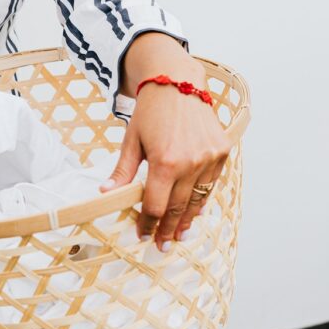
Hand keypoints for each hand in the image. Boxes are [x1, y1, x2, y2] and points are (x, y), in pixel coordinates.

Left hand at [100, 81, 230, 251]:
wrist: (178, 82)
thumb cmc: (151, 111)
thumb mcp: (131, 141)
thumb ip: (122, 171)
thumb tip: (106, 194)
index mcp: (165, 162)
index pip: (155, 205)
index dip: (148, 223)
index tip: (142, 235)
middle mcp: (191, 163)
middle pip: (177, 207)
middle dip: (168, 229)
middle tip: (162, 246)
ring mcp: (209, 158)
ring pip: (197, 199)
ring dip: (187, 220)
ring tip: (179, 236)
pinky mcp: (222, 151)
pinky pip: (211, 183)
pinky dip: (203, 199)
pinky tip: (195, 212)